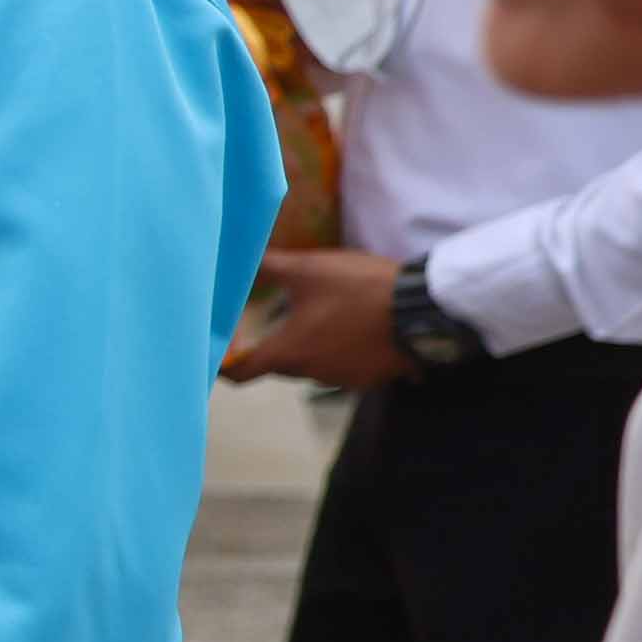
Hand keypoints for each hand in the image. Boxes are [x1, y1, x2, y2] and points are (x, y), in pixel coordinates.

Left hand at [225, 245, 406, 387]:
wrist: (421, 308)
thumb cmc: (358, 289)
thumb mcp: (307, 269)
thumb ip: (267, 268)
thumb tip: (237, 260)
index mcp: (288, 353)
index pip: (240, 372)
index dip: (224, 364)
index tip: (220, 351)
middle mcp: (311, 374)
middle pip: (278, 365)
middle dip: (274, 344)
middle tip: (280, 317)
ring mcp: (344, 380)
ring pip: (313, 365)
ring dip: (312, 346)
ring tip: (325, 316)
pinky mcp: (371, 378)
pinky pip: (345, 367)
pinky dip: (342, 351)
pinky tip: (353, 326)